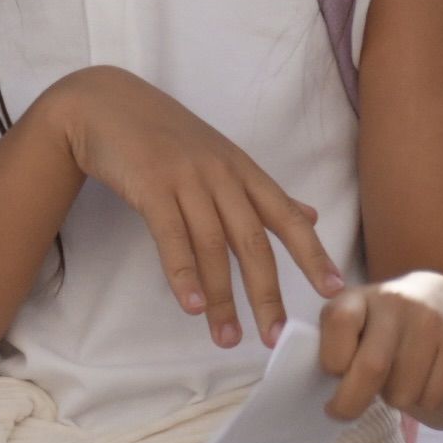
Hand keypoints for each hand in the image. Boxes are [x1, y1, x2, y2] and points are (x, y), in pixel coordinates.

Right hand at [36, 65, 342, 350]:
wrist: (108, 104)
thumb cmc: (167, 136)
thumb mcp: (222, 158)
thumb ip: (264, 193)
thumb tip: (312, 216)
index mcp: (243, 171)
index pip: (286, 217)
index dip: (312, 254)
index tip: (334, 290)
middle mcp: (221, 174)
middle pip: (252, 240)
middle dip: (266, 292)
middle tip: (275, 336)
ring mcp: (186, 179)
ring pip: (212, 246)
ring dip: (221, 297)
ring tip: (226, 338)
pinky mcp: (151, 185)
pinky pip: (170, 235)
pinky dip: (182, 273)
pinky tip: (190, 306)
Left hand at [316, 272, 442, 423]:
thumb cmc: (384, 323)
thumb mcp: (354, 318)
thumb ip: (337, 345)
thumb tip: (332, 397)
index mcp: (361, 295)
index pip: (338, 322)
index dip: (331, 359)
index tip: (334, 373)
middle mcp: (398, 301)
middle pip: (372, 367)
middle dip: (352, 402)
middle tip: (345, 412)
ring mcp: (432, 320)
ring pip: (403, 392)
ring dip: (393, 399)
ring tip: (396, 379)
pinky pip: (433, 397)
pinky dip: (423, 402)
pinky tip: (422, 380)